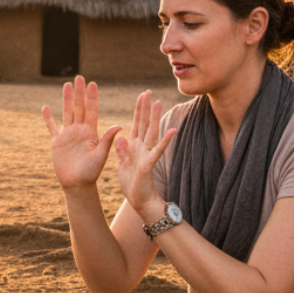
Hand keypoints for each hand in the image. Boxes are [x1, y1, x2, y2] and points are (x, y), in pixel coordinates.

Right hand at [43, 76, 121, 189]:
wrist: (77, 184)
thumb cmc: (91, 172)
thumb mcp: (100, 155)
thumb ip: (107, 140)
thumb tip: (119, 125)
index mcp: (91, 132)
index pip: (92, 110)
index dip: (92, 97)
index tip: (92, 84)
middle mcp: (80, 130)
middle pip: (79, 107)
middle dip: (79, 93)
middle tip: (79, 77)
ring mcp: (68, 135)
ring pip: (66, 113)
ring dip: (66, 99)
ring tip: (66, 85)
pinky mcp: (57, 142)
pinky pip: (52, 127)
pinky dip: (48, 118)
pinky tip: (45, 107)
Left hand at [114, 90, 175, 217]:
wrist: (140, 201)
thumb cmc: (132, 184)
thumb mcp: (123, 165)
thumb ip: (122, 151)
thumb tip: (121, 136)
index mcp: (134, 147)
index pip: (136, 124)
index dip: (138, 110)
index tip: (141, 96)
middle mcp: (142, 148)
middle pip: (144, 124)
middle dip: (145, 108)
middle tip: (148, 91)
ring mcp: (146, 155)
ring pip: (152, 133)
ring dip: (155, 118)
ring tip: (159, 103)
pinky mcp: (148, 164)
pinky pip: (157, 151)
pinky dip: (165, 141)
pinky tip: (173, 130)